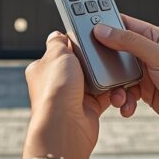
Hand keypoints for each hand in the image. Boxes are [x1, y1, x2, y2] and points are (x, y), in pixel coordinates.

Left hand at [21, 31, 112, 158]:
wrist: (66, 123)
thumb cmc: (56, 89)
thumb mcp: (56, 54)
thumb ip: (57, 42)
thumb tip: (56, 35)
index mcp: (43, 67)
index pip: (60, 50)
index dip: (74, 43)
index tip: (88, 38)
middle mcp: (57, 83)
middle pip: (81, 64)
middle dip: (93, 60)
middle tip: (104, 54)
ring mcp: (72, 96)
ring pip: (95, 80)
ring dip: (104, 77)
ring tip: (110, 73)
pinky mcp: (88, 108)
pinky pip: (105, 96)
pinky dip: (112, 92)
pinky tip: (115, 88)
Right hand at [93, 14, 158, 158]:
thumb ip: (130, 42)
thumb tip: (104, 30)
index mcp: (157, 38)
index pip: (126, 24)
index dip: (106, 24)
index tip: (86, 27)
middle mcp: (150, 53)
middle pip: (118, 50)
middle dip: (106, 61)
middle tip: (92, 66)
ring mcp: (147, 72)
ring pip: (118, 74)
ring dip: (114, 86)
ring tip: (118, 95)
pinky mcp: (145, 91)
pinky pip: (125, 91)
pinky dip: (123, 99)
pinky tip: (127, 106)